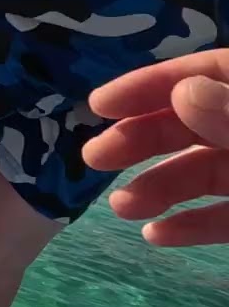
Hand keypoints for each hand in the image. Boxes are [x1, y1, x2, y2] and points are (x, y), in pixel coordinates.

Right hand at [83, 50, 228, 245]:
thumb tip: (182, 91)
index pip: (212, 71)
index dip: (154, 85)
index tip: (100, 105)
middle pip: (199, 122)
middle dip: (144, 139)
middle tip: (94, 158)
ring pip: (208, 172)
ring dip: (159, 186)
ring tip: (121, 207)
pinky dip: (194, 225)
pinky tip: (156, 235)